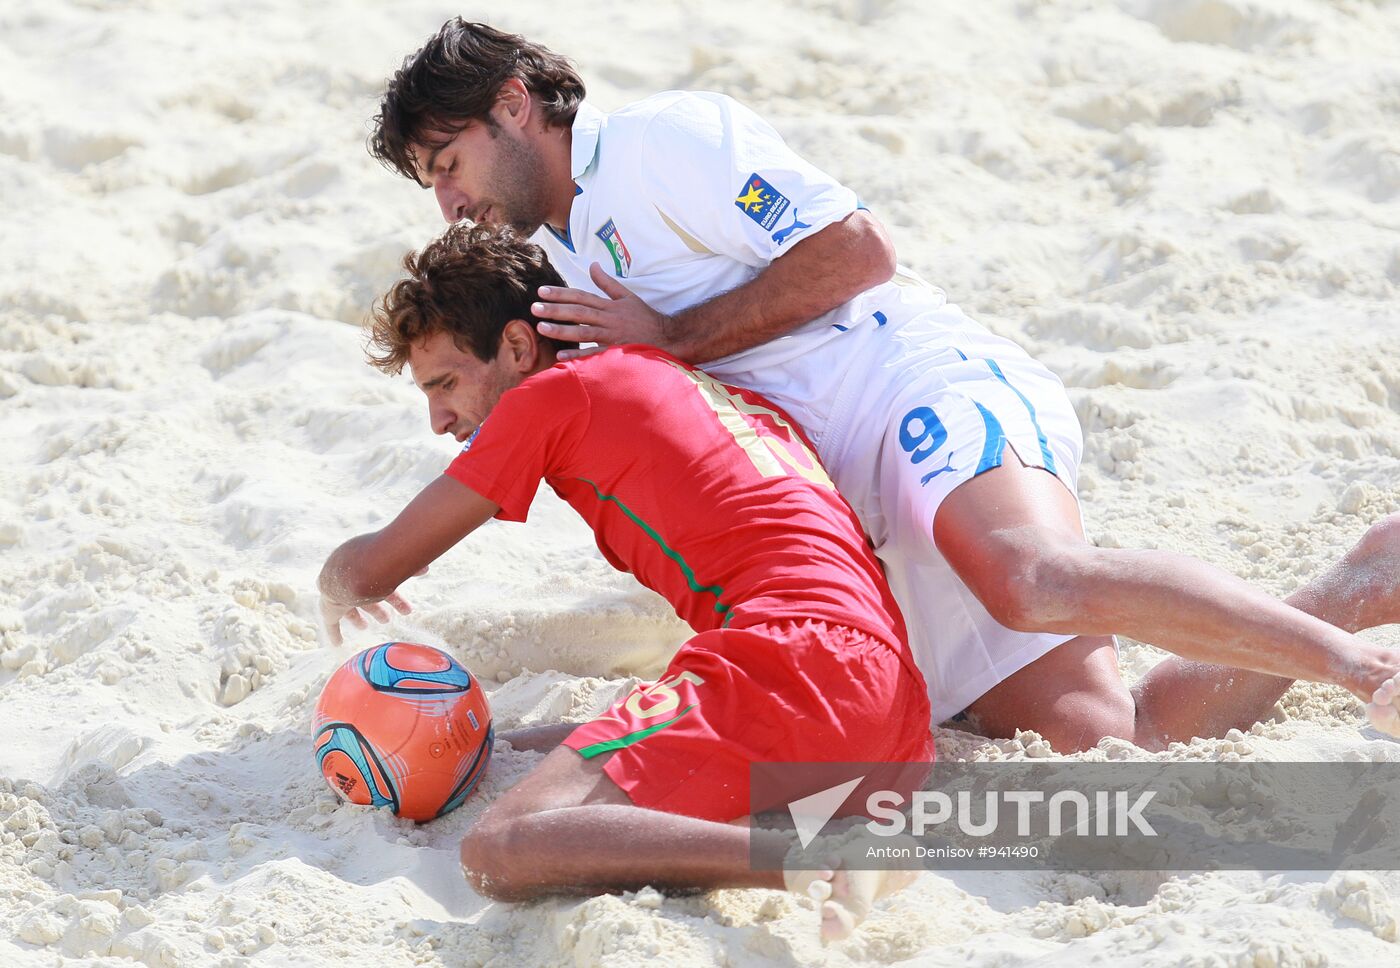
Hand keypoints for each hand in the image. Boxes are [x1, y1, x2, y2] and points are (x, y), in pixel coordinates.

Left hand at [318, 566, 425, 646]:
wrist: (345, 577)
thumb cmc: (370, 570)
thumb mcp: (392, 571)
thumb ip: (408, 570)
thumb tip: (426, 569)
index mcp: (366, 574)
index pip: (379, 584)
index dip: (389, 594)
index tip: (398, 596)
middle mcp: (352, 584)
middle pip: (367, 598)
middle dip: (378, 609)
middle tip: (388, 619)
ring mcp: (340, 597)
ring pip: (356, 609)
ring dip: (367, 617)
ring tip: (383, 624)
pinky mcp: (329, 611)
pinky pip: (332, 625)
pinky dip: (335, 634)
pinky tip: (337, 644)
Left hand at [533, 263, 674, 360]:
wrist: (667, 337)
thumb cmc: (645, 318)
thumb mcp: (627, 296)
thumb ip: (607, 283)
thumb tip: (592, 265)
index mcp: (608, 305)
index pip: (580, 296)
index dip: (561, 293)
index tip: (542, 291)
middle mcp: (607, 319)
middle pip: (578, 312)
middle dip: (555, 309)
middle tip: (535, 308)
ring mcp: (611, 336)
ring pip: (583, 331)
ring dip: (562, 330)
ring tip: (541, 327)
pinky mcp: (615, 352)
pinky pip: (594, 354)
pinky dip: (578, 355)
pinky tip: (561, 356)